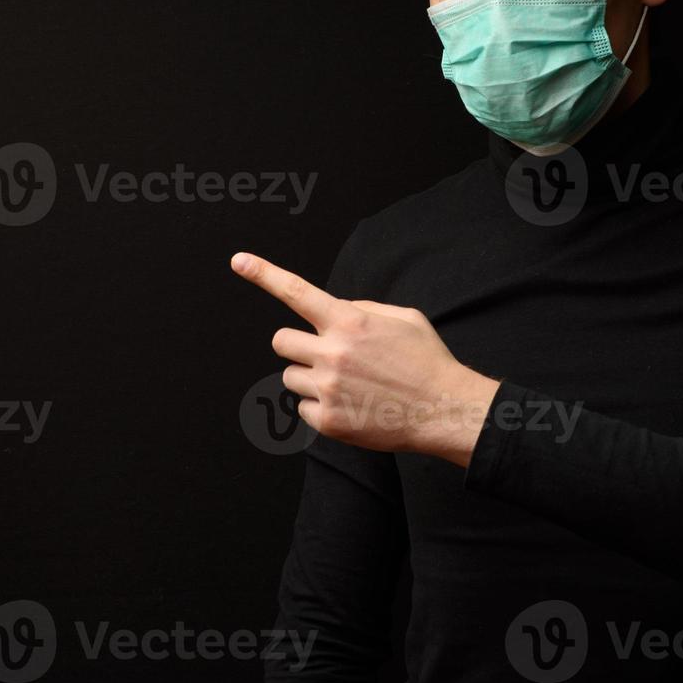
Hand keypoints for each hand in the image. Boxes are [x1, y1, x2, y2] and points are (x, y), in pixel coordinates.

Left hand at [231, 251, 499, 465]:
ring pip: (290, 376)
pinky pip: (303, 407)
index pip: (296, 291)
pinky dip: (321, 406)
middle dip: (299, 345)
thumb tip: (335, 310)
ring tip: (348, 384)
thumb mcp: (403, 317)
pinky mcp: (327, 420)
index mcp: (349, 321)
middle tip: (325, 354)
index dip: (264, 274)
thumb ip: (362, 309)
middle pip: (281, 341)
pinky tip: (353, 405)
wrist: (443, 410)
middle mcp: (332, 353)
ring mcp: (327, 388)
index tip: (239, 261)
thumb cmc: (426, 360)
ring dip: (310, 377)